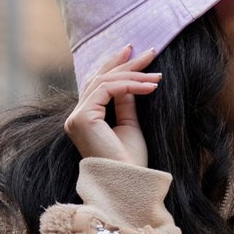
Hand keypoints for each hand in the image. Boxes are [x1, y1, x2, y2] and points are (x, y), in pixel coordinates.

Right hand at [63, 45, 159, 167]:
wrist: (130, 182)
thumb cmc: (131, 161)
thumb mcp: (130, 125)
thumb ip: (126, 103)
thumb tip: (130, 81)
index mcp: (85, 119)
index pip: (98, 85)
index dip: (115, 66)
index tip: (134, 52)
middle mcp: (76, 117)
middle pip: (99, 79)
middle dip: (126, 64)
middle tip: (149, 51)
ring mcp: (76, 117)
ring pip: (104, 82)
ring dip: (133, 75)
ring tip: (157, 75)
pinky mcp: (83, 118)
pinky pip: (107, 90)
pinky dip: (130, 85)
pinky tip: (150, 86)